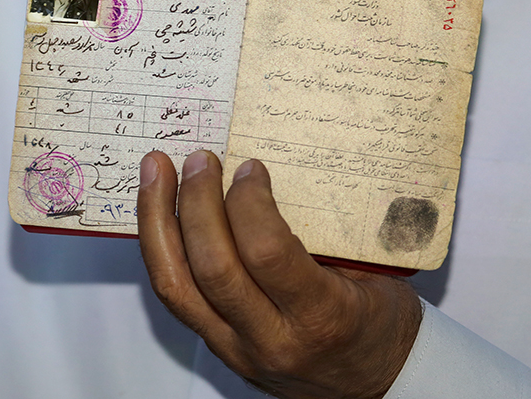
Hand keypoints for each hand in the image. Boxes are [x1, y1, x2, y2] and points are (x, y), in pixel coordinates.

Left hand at [137, 150, 421, 398]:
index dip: (250, 202)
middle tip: (198, 160)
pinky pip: (174, 293)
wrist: (377, 385)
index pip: (267, 254)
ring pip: (174, 284)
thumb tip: (269, 170)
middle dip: (196, 202)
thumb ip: (325, 230)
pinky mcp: (216, 346)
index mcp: (322, 318)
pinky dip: (160, 246)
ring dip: (158, 220)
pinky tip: (157, 211)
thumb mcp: (374, 274)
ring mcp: (236, 348)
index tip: (250, 167)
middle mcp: (271, 340)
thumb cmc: (380, 326)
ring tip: (156, 172)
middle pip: (212, 267)